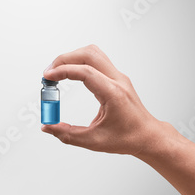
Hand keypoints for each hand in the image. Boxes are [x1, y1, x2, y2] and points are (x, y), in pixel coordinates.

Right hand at [42, 45, 175, 155]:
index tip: (47, 76)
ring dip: (72, 58)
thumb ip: (67, 134)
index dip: (63, 71)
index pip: (86, 72)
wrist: (147, 136)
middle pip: (89, 54)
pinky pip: (96, 60)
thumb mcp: (94, 141)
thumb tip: (48, 127)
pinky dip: (80, 62)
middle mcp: (117, 80)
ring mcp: (118, 77)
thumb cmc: (127, 138)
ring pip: (93, 53)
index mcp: (113, 94)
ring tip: (57, 72)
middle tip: (49, 73)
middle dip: (64, 59)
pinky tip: (70, 73)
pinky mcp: (116, 78)